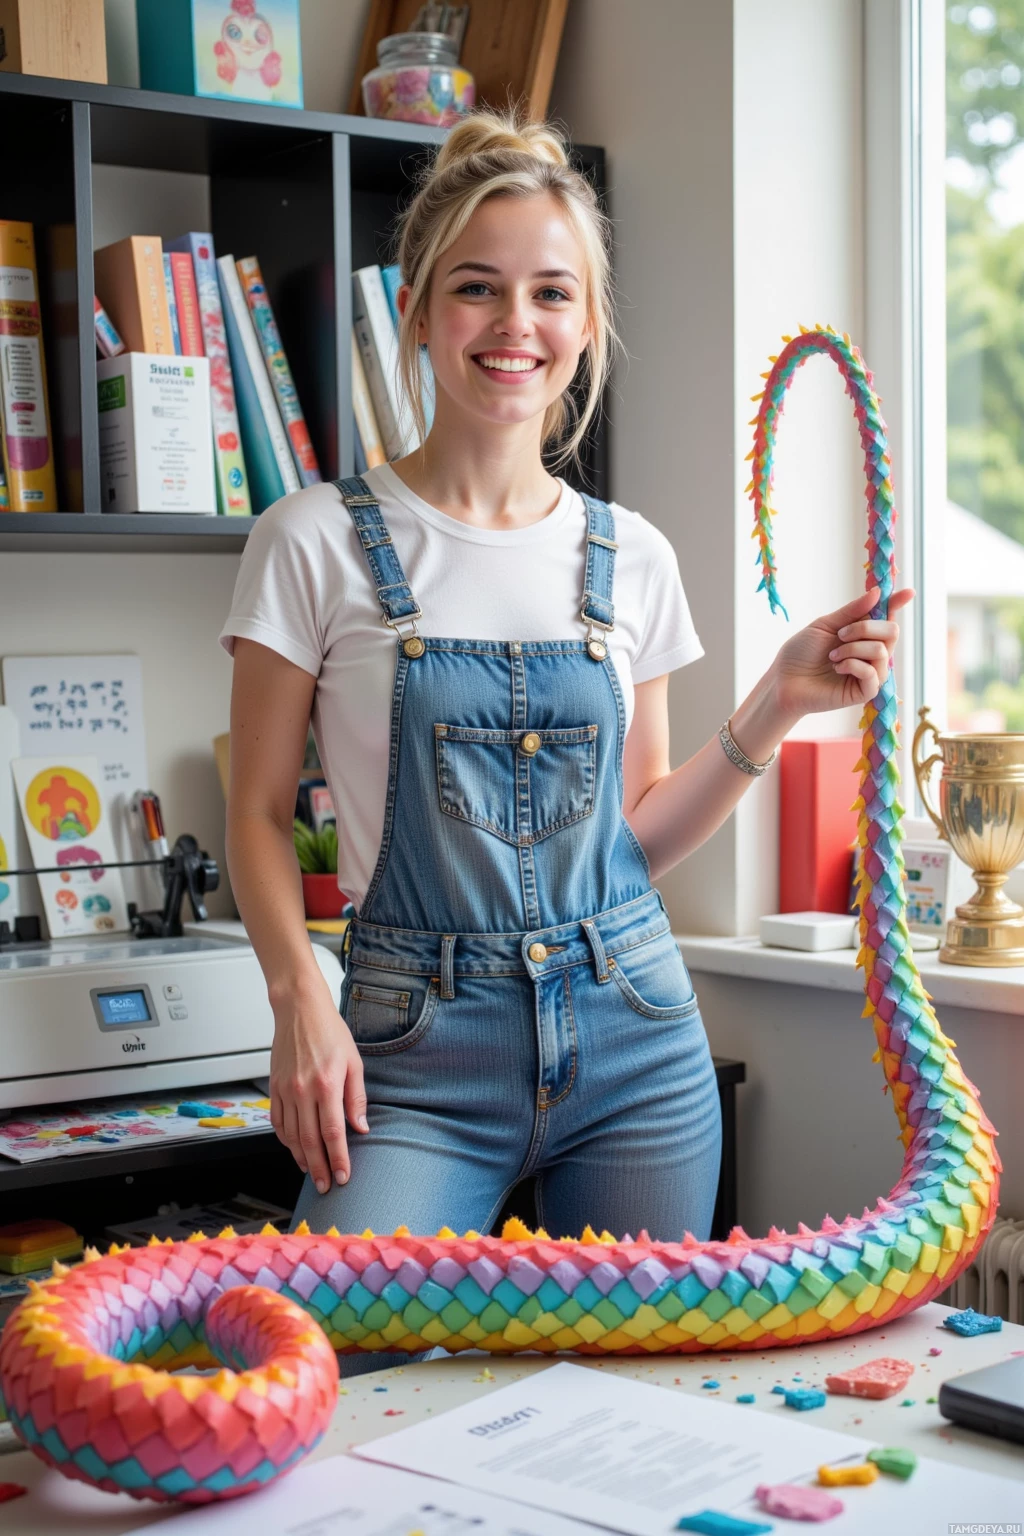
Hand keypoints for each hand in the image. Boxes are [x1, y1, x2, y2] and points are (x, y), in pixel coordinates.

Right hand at [269, 972, 368, 1193]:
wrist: (299, 1011)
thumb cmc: (330, 1033)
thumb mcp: (354, 1063)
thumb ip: (356, 1098)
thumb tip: (360, 1129)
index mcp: (328, 1085)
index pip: (333, 1133)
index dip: (339, 1159)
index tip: (344, 1176)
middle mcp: (304, 1091)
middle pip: (310, 1141)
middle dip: (320, 1168)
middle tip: (327, 1186)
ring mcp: (285, 1091)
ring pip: (291, 1136)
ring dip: (302, 1158)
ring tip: (312, 1173)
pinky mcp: (274, 1088)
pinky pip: (278, 1122)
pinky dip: (285, 1140)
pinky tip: (295, 1148)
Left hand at [770, 584, 914, 717]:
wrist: (783, 680)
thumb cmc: (801, 653)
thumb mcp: (825, 625)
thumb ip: (852, 611)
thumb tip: (878, 593)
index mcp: (862, 634)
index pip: (887, 617)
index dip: (897, 603)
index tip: (908, 592)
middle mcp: (870, 653)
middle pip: (892, 631)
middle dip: (865, 628)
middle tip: (840, 635)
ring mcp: (870, 673)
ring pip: (881, 651)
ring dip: (852, 648)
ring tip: (832, 657)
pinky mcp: (864, 692)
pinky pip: (873, 673)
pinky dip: (853, 665)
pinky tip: (837, 668)